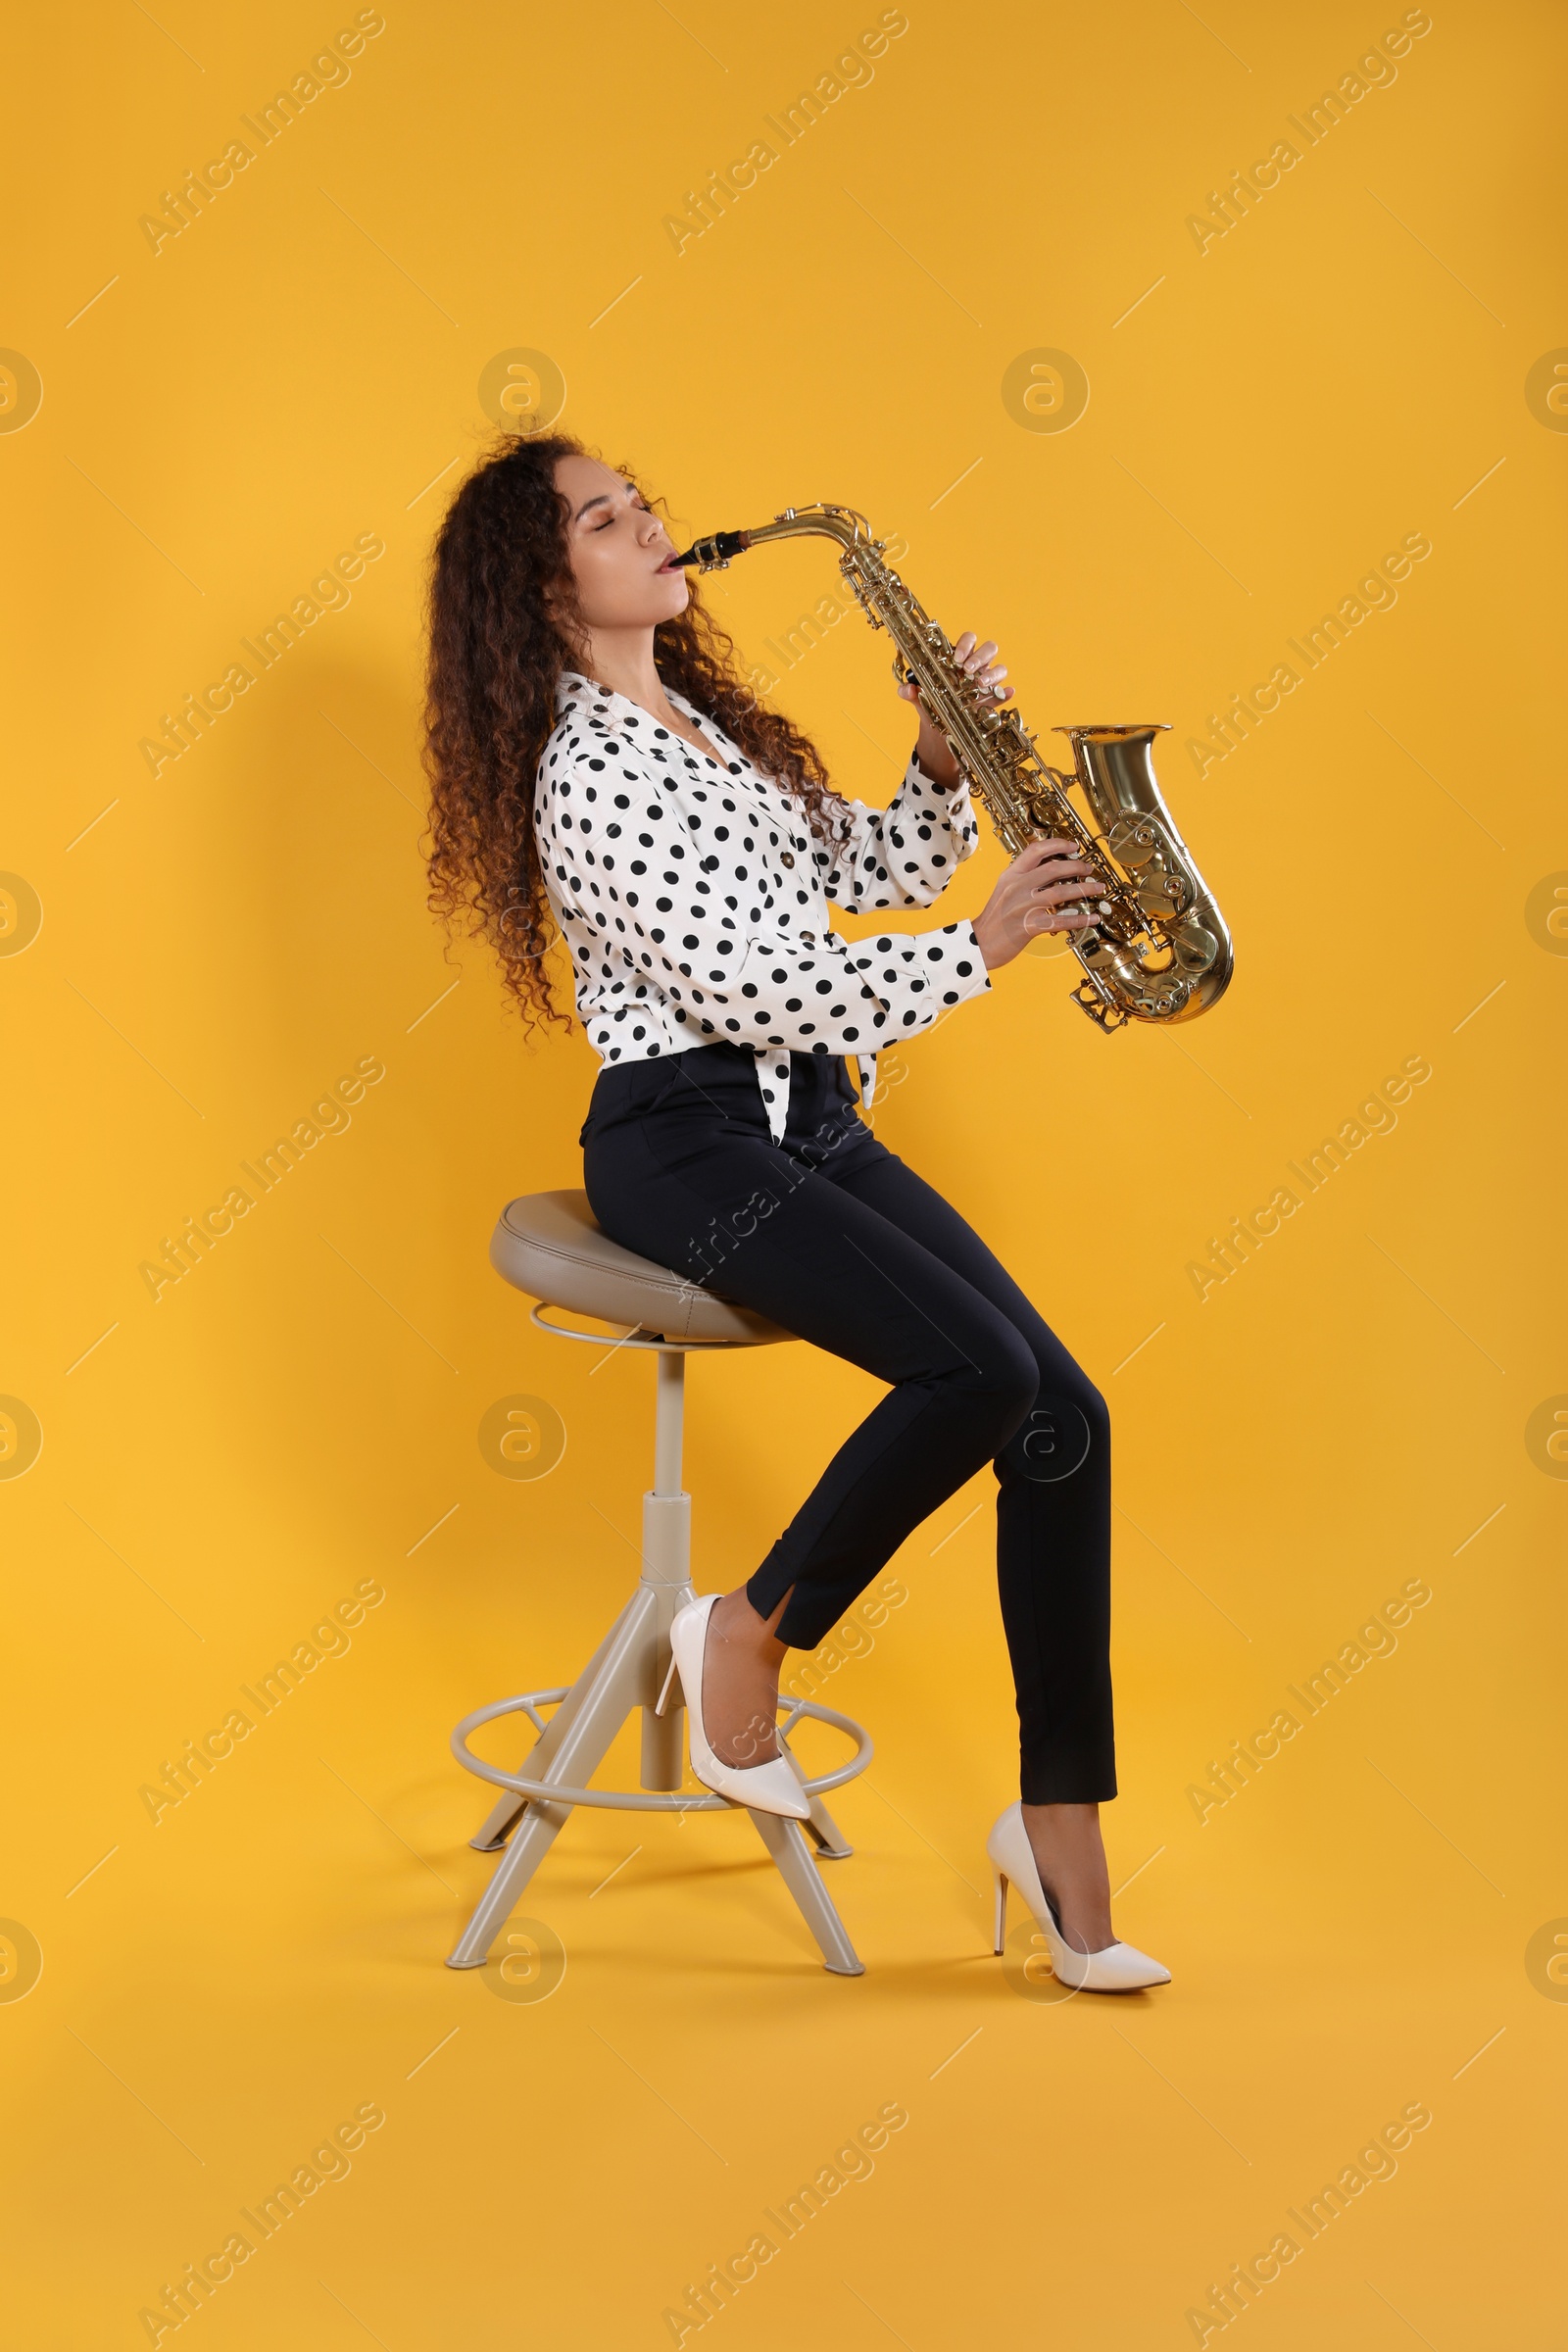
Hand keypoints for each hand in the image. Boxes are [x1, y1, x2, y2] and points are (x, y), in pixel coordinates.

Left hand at [897, 629, 1012, 788]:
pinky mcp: (993, 699)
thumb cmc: (931, 704)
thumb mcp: (920, 699)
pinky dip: (1006, 692)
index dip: (966, 644)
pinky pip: (1004, 693)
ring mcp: (987, 681)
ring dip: (994, 673)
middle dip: (980, 656)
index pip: (969, 639)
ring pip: (1000, 668)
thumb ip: (910, 693)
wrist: (940, 727)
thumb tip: (906, 690)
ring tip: (980, 685)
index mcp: (959, 658)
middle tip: (968, 670)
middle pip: (989, 649)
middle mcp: (976, 666)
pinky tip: (1006, 694)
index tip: (957, 658)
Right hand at [970, 837, 1108, 972]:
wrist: (977, 944)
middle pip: (1054, 868)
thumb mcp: (1004, 890)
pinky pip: (1061, 920)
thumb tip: (1050, 871)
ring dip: (1084, 889)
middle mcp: (1017, 887)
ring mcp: (1023, 906)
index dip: (1058, 844)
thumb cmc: (993, 920)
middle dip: (1077, 866)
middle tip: (1089, 868)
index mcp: (1010, 875)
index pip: (1035, 850)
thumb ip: (1023, 879)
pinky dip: (1080, 919)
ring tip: (1097, 888)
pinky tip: (1092, 918)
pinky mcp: (1029, 926)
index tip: (1073, 846)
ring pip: (1061, 891)